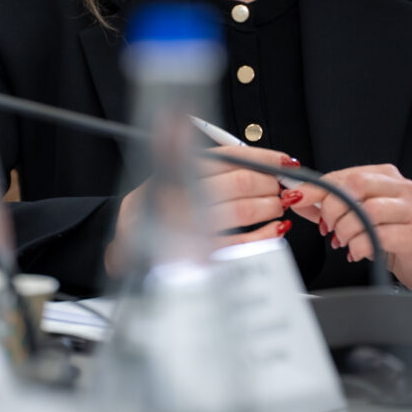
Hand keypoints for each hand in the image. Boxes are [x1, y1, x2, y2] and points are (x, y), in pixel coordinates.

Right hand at [105, 145, 300, 275]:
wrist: (126, 245)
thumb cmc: (157, 206)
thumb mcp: (173, 174)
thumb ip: (212, 167)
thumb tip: (260, 159)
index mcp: (176, 166)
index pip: (229, 156)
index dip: (263, 157)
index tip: (285, 162)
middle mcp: (178, 191)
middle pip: (238, 181)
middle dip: (268, 184)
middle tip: (282, 187)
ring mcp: (186, 225)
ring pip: (240, 210)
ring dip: (268, 207)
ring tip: (278, 206)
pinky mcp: (194, 255)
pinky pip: (237, 245)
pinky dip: (262, 237)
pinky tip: (274, 231)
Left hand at [289, 163, 411, 296]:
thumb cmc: (394, 235)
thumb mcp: (359, 217)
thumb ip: (329, 206)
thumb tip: (298, 197)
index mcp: (386, 176)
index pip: (345, 175)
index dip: (318, 188)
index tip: (297, 198)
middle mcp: (402, 187)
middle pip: (355, 187)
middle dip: (333, 209)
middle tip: (328, 227)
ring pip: (366, 211)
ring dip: (346, 230)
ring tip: (344, 241)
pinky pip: (378, 236)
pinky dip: (359, 245)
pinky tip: (357, 251)